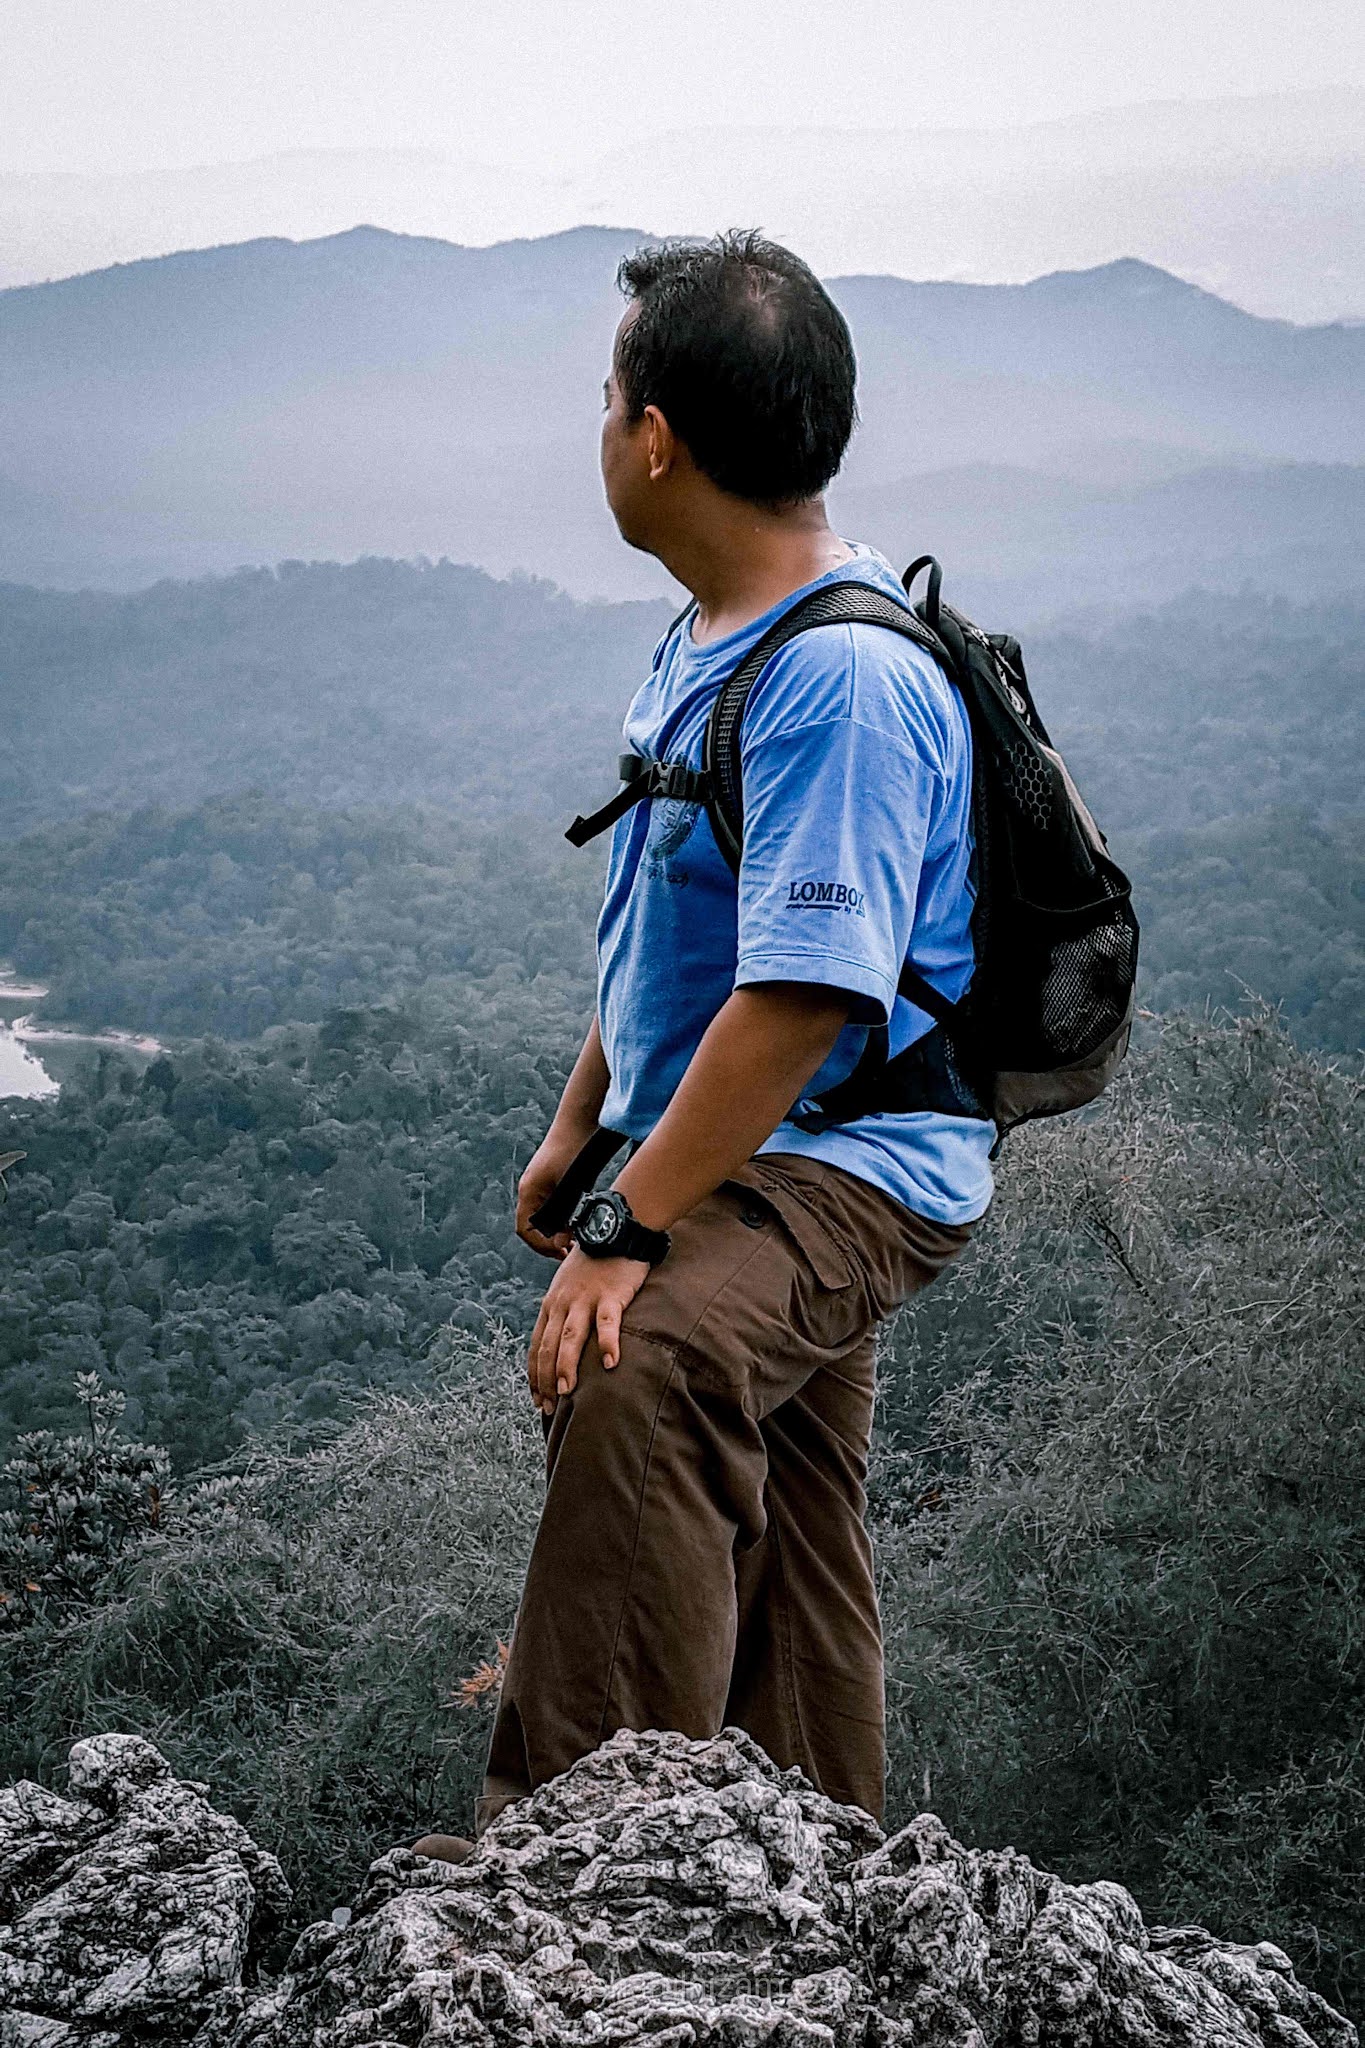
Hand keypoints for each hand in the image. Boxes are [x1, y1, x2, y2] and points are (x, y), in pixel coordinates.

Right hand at [516, 1124, 594, 1259]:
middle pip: (534, 1226)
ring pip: (544, 1217)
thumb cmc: (572, 1149)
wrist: (579, 1121)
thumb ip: (564, 1215)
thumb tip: (561, 1242)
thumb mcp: (569, 1186)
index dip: (540, 1246)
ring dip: (557, 1230)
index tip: (559, 1252)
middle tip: (569, 1251)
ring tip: (574, 1240)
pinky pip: (553, 1206)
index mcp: (529, 1192)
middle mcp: (531, 1190)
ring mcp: (541, 1185)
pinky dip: (563, 1218)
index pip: (525, 1230)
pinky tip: (577, 1221)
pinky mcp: (553, 1180)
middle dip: (550, 1241)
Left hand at [527, 1247, 648, 1412]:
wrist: (615, 1230)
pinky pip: (608, 1323)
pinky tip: (610, 1364)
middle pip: (549, 1346)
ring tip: (566, 1392)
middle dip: (545, 1379)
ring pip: (570, 1337)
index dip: (534, 1374)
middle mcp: (562, 1303)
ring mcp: (585, 1299)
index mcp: (551, 1304)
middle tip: (549, 1407)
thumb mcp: (568, 1285)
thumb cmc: (594, 1261)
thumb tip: (562, 1341)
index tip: (536, 1399)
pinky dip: (608, 1343)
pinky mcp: (610, 1295)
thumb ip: (564, 1311)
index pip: (537, 1345)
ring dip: (566, 1366)